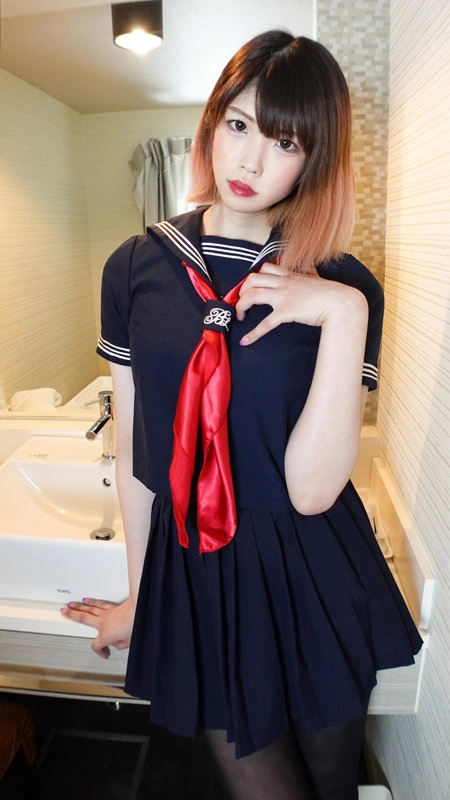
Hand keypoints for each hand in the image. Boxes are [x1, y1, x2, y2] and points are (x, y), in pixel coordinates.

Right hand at [60, 596, 135, 659]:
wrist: (140, 610)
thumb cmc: (135, 625)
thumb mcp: (127, 643)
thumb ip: (118, 644)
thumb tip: (116, 642)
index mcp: (105, 635)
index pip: (96, 645)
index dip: (100, 652)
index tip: (105, 653)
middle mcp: (103, 623)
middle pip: (83, 618)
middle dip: (72, 615)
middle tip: (63, 611)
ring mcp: (107, 613)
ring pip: (89, 609)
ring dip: (78, 606)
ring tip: (70, 604)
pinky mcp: (113, 607)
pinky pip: (99, 604)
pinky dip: (92, 602)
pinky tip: (87, 600)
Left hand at [236, 261, 364, 344]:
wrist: (341, 303)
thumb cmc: (332, 293)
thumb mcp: (318, 278)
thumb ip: (309, 272)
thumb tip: (310, 266)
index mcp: (290, 275)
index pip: (266, 268)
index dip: (254, 276)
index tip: (250, 286)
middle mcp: (284, 283)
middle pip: (253, 279)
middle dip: (242, 290)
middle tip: (241, 301)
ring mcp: (283, 296)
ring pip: (252, 295)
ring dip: (241, 306)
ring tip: (240, 316)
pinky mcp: (286, 312)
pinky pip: (265, 323)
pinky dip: (253, 334)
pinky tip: (245, 341)